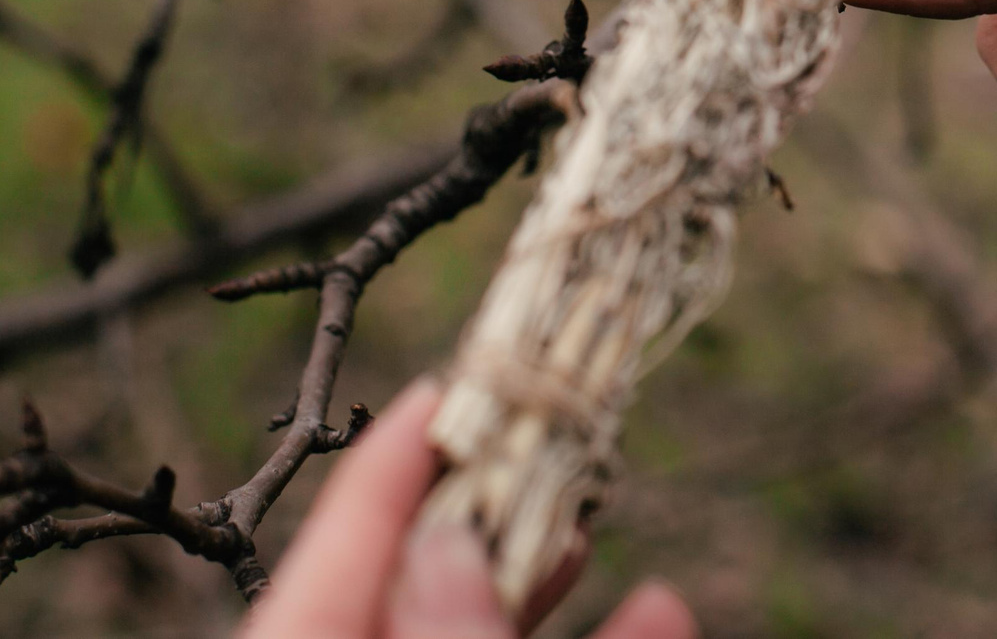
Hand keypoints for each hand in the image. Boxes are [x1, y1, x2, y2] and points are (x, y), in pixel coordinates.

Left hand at [240, 378, 695, 638]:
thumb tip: (450, 543)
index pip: (334, 554)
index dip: (384, 466)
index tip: (437, 383)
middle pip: (415, 577)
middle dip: (483, 503)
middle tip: (539, 424)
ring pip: (481, 627)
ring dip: (548, 565)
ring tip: (596, 505)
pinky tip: (662, 606)